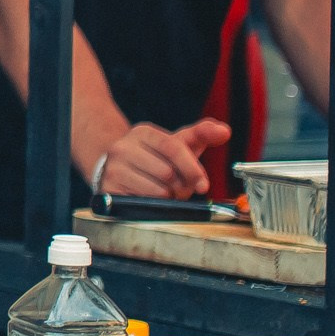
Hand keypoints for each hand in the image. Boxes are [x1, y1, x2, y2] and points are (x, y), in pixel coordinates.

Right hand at [95, 119, 228, 198]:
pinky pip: (144, 202)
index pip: (173, 147)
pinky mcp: (109, 188)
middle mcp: (123, 147)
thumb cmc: (156, 158)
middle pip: (167, 172)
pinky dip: (154, 204)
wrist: (118, 170)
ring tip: (165, 192)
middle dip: (180, 186)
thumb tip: (225, 131)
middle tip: (179, 188)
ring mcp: (113, 168)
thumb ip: (202, 135)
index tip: (204, 185)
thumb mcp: (178, 144)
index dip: (192, 168)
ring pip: (157, 190)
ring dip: (169, 197)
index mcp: (143, 132)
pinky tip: (151, 197)